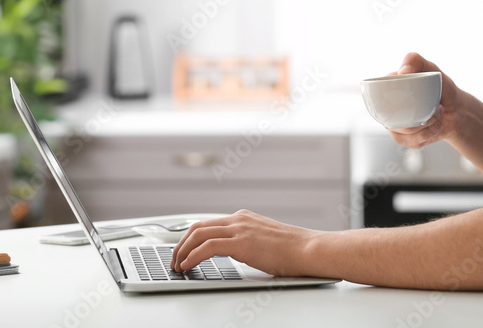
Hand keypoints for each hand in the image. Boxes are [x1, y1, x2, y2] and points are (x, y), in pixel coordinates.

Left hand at [170, 210, 317, 276]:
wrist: (309, 249)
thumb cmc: (293, 250)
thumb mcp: (265, 240)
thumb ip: (248, 241)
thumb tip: (237, 254)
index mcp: (244, 218)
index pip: (208, 223)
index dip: (190, 237)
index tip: (183, 250)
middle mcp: (239, 219)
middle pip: (198, 226)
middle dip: (181, 243)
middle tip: (174, 259)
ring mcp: (240, 229)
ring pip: (198, 233)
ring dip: (182, 250)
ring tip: (177, 265)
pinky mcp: (241, 243)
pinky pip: (207, 247)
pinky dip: (193, 256)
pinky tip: (188, 265)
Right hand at [388, 52, 463, 149]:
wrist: (456, 110)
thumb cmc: (441, 88)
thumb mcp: (430, 68)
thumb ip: (415, 59)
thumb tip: (402, 72)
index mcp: (388, 88)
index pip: (377, 93)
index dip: (394, 98)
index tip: (416, 98)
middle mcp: (387, 106)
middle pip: (389, 116)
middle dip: (414, 117)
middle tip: (435, 111)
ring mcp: (394, 123)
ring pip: (400, 131)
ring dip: (424, 127)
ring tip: (437, 116)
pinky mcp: (403, 138)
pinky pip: (408, 142)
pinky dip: (426, 136)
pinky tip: (434, 128)